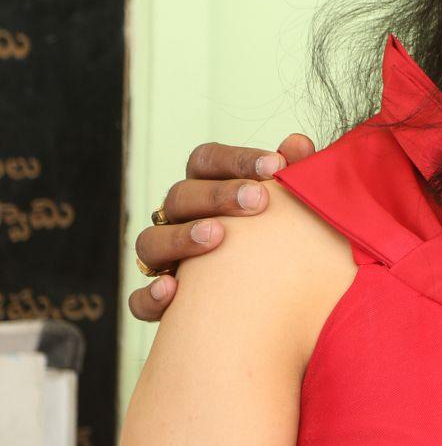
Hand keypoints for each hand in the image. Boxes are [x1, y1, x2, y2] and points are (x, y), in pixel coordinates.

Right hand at [127, 134, 315, 321]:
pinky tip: (172, 289)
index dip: (237, 159)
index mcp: (206, 187)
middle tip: (258, 200)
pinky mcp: (157, 301)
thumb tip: (298, 144)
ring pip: (151, 241)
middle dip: (218, 195)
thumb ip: (292, 172)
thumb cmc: (275, 235)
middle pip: (180, 195)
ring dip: (181, 237)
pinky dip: (150, 296)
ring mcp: (163, 257)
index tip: (275, 165)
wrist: (268, 295)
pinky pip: (139, 300)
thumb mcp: (286, 203)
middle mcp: (178, 218)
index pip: (206, 160)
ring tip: (216, 235)